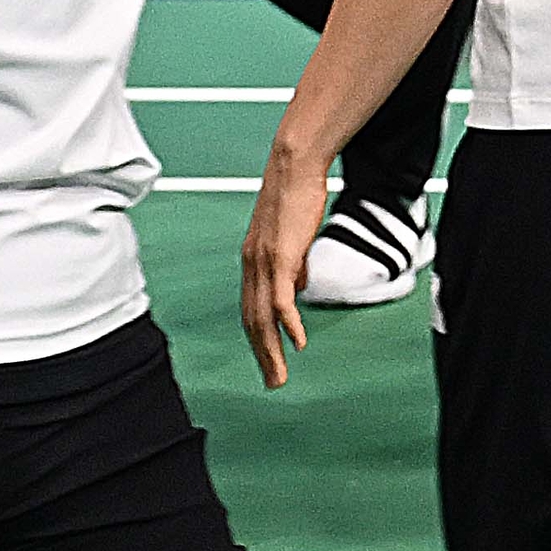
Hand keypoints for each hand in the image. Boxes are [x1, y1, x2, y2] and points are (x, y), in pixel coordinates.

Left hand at [238, 142, 328, 387]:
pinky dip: (288, 324)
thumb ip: (292, 265)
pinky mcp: (280, 256)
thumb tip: (298, 288)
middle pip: (253, 321)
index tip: (268, 362)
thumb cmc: (295, 196)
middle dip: (263, 356)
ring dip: (272, 351)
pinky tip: (297, 342)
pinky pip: (281, 299)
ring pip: (263, 317)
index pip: (252, 309)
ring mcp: (263, 261)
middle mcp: (251, 265)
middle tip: (273, 383)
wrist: (293, 167)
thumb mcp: (291, 238)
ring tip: (280, 375)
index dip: (258, 339)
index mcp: (253, 261)